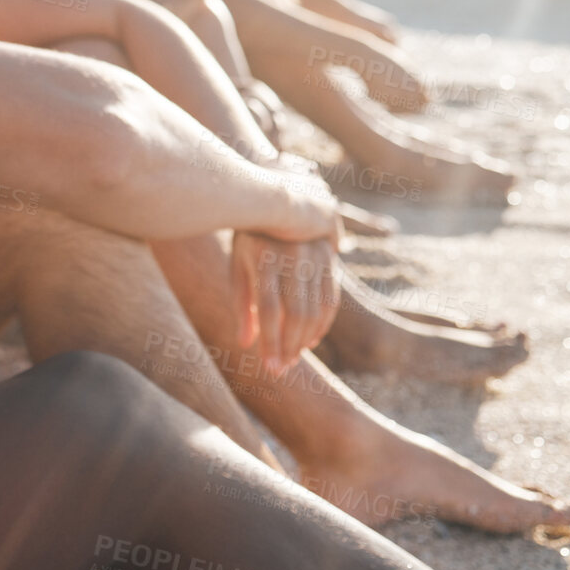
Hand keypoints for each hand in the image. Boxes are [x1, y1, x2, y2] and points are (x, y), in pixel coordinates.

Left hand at [229, 231, 340, 374]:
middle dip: (289, 346)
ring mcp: (315, 257)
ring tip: (292, 358)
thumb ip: (241, 304)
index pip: (268, 309)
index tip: (270, 367)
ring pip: (316, 310)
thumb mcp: (238, 265)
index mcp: (264, 257)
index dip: (270, 341)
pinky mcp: (330, 260)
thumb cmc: (250, 240)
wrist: (279, 201)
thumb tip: (245, 344)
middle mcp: (293, 257)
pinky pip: (331, 300)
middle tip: (281, 368)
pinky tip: (309, 340)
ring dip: (305, 340)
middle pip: (296, 313)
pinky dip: (322, 325)